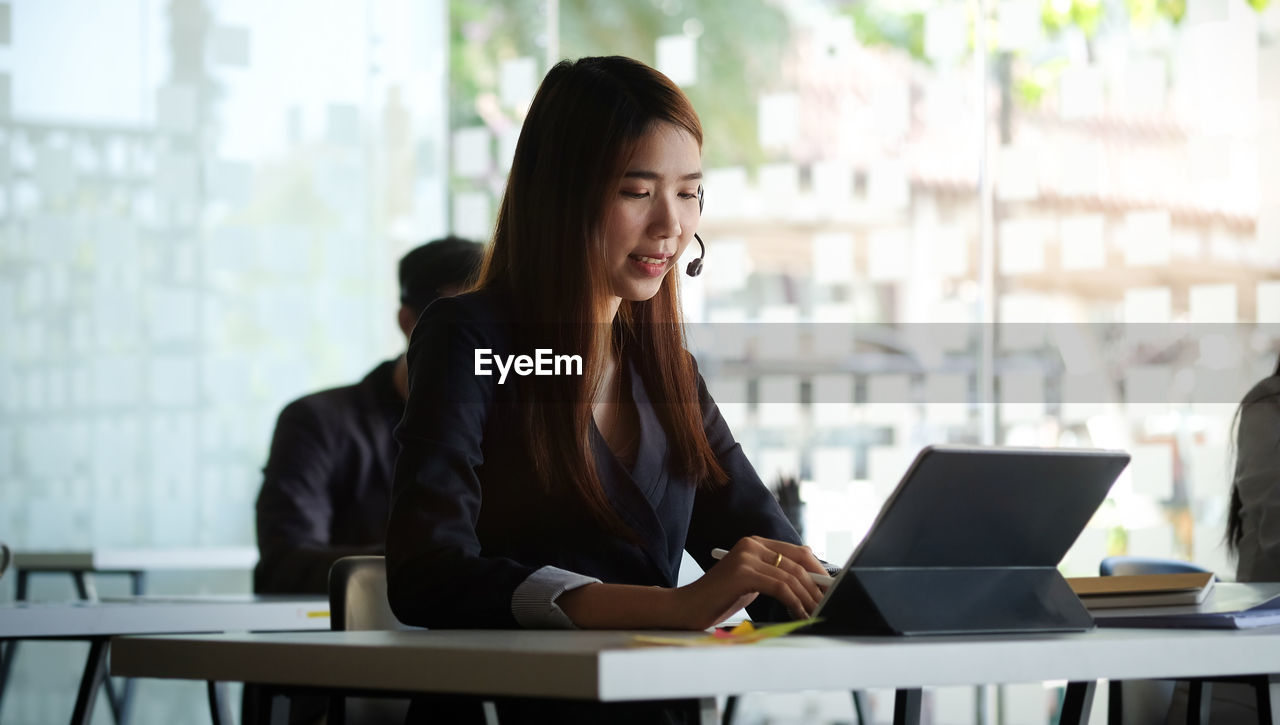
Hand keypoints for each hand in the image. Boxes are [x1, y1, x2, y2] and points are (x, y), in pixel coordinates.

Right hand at [670, 536, 826, 629]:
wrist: (687, 608)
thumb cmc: (719, 599)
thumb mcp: (752, 583)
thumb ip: (775, 577)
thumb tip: (810, 585)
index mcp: (754, 543)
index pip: (797, 552)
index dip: (818, 571)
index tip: (829, 589)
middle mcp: (751, 544)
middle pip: (798, 561)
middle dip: (817, 585)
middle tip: (828, 603)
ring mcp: (746, 556)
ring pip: (791, 575)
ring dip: (808, 597)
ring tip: (814, 613)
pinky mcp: (743, 572)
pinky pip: (780, 586)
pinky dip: (794, 602)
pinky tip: (799, 614)